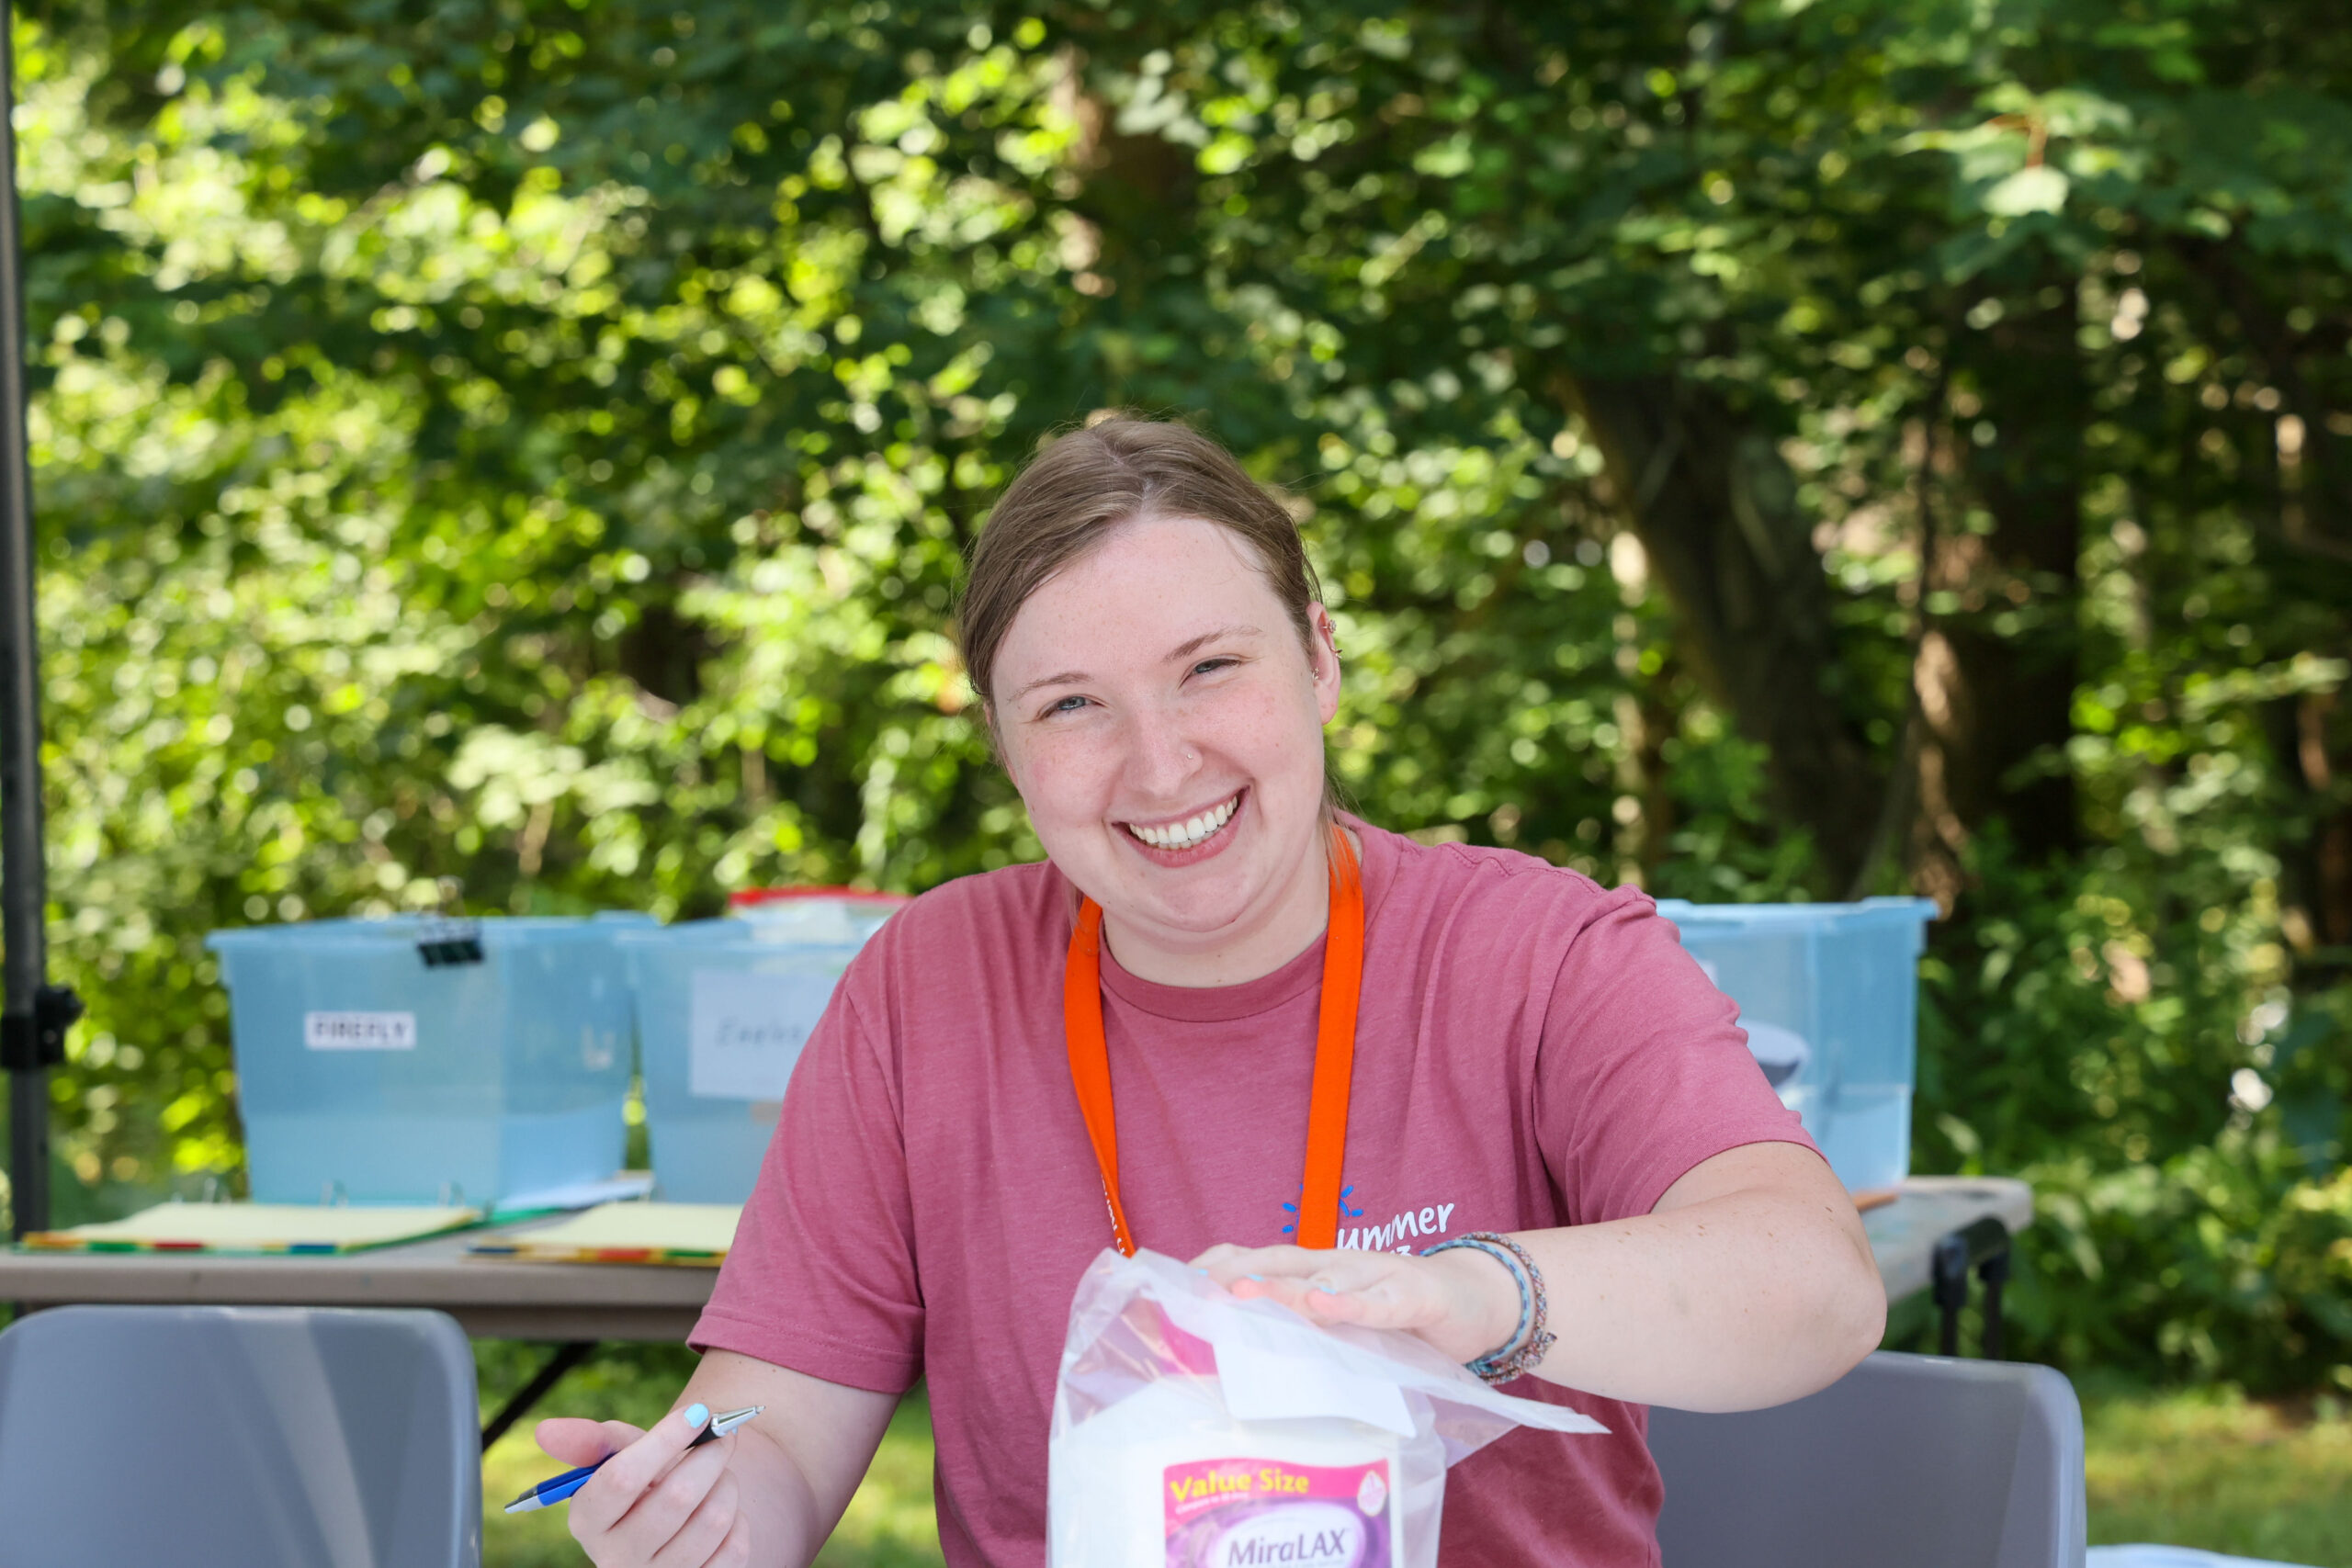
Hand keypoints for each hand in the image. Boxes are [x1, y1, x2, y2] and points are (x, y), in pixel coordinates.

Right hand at [535, 1403, 749, 1566]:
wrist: (674, 1519)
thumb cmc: (643, 1480)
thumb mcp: (617, 1457)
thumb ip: (591, 1441)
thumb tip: (545, 1430)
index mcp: (587, 1521)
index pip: (621, 1479)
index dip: (664, 1440)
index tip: (697, 1412)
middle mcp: (616, 1559)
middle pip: (676, 1499)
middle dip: (709, 1456)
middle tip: (724, 1434)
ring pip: (712, 1521)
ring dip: (726, 1483)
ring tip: (720, 1471)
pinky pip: (734, 1551)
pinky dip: (738, 1520)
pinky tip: (723, 1510)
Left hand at [1190, 1242, 1520, 1365]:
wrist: (1485, 1299)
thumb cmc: (1404, 1318)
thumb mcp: (1349, 1328)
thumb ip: (1308, 1342)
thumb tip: (1244, 1377)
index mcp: (1318, 1271)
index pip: (1258, 1259)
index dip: (1217, 1266)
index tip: (1171, 1282)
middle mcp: (1340, 1264)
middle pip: (1279, 1261)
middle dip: (1235, 1272)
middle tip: (1194, 1289)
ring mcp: (1379, 1273)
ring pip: (1325, 1275)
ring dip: (1285, 1283)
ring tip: (1248, 1292)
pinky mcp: (1418, 1292)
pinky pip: (1382, 1299)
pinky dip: (1353, 1303)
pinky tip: (1327, 1307)